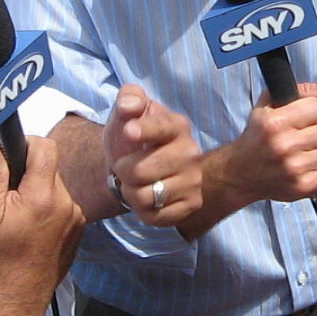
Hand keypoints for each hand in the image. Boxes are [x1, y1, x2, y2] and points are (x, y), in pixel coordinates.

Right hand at [0, 136, 83, 312]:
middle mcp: (66, 203)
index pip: (45, 147)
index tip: (10, 159)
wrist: (16, 297)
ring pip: (56, 186)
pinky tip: (33, 227)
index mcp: (42, 195)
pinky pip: (64, 204)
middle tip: (8, 194)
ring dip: (38, 191)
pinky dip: (48, 207)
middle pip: (50, 166)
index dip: (26, 145)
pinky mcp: (78, 229)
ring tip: (19, 215)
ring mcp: (76, 217)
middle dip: (28, 172)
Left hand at [103, 85, 201, 225]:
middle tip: (125, 167)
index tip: (128, 132)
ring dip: (130, 192)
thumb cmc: (131, 138)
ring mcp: (194, 180)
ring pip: (146, 196)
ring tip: (134, 183)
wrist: (137, 167)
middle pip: (141, 171)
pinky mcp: (192, 204)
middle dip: (123, 171)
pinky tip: (147, 198)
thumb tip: (129, 105)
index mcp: (177, 125)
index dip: (142, 130)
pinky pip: (155, 216)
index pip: (160, 127)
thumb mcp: (125, 113)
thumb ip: (128, 99)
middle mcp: (191, 152)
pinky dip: (142, 211)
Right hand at [176, 77, 316, 238]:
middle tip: (304, 135)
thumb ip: (304, 92)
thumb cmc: (258, 135)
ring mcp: (295, 169)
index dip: (311, 110)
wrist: (240, 174)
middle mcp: (285, 146)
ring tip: (306, 150)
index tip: (301, 118)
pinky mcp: (304, 187)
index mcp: (275, 123)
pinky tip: (309, 164)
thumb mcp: (270, 106)